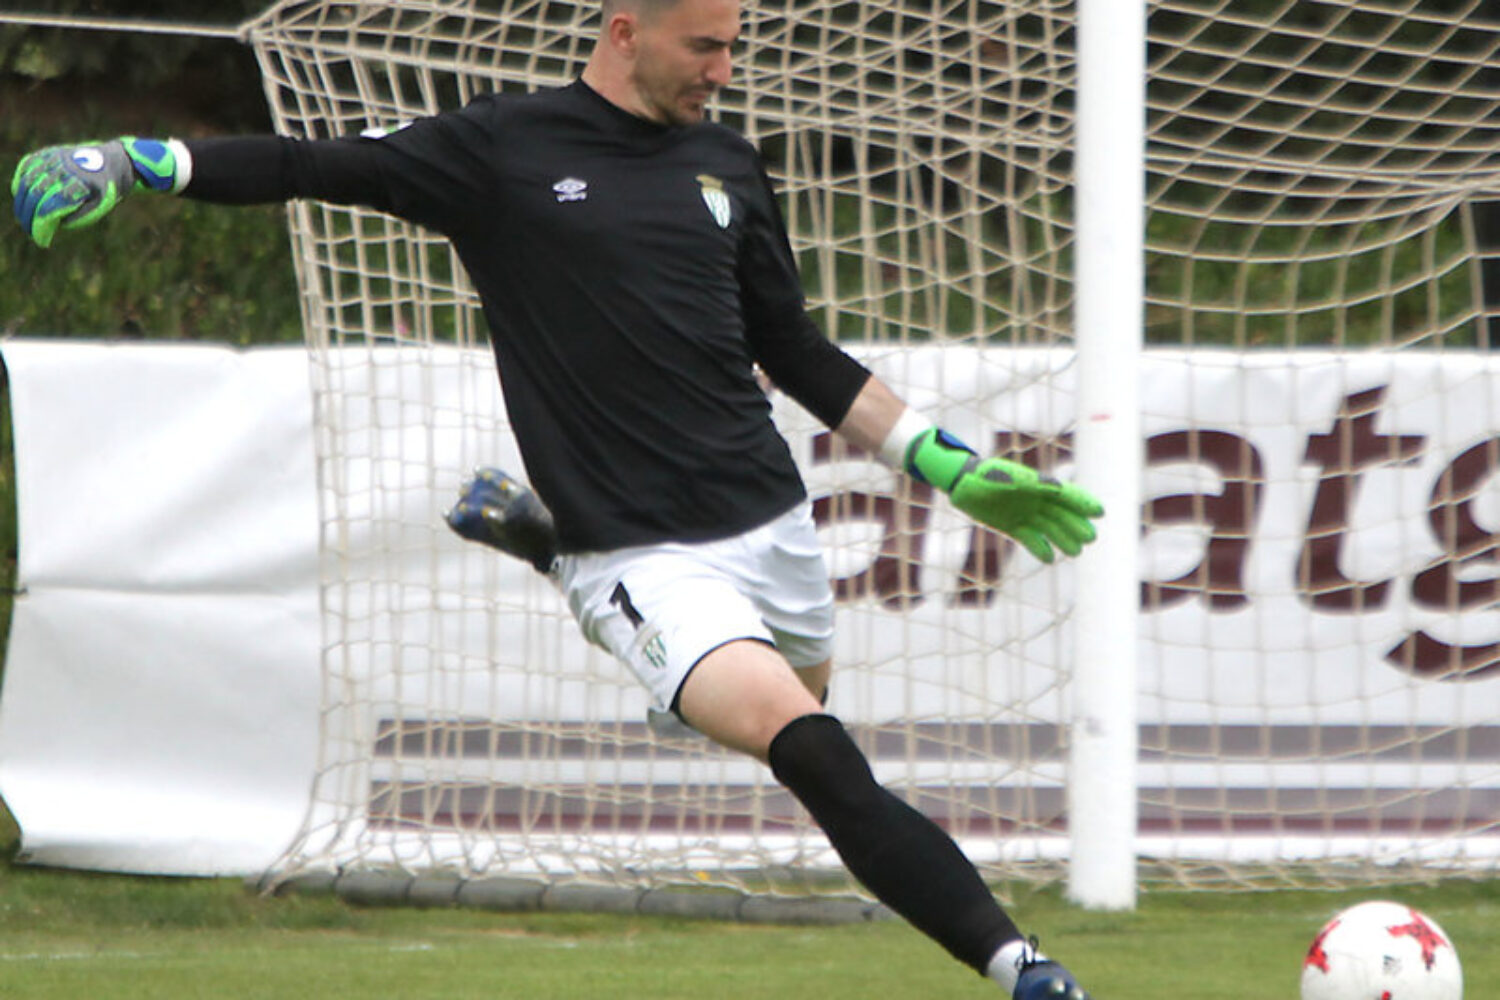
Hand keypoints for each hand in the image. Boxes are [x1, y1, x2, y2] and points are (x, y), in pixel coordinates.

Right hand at [12, 137, 178, 247]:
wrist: (115, 160)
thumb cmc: (107, 188)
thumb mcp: (102, 206)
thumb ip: (82, 216)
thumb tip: (56, 224)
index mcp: (79, 183)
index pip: (49, 207)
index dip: (40, 226)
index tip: (41, 240)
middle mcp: (63, 168)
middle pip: (35, 195)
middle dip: (28, 216)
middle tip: (30, 231)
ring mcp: (54, 158)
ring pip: (28, 180)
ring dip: (21, 201)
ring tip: (23, 218)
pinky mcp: (49, 152)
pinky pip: (27, 165)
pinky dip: (21, 181)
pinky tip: (20, 195)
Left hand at [949, 456, 1101, 562]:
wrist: (963, 483)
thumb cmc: (986, 475)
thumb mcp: (1008, 478)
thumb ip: (1031, 484)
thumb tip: (1056, 488)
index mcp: (1038, 485)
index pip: (1067, 495)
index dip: (1083, 502)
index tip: (1099, 512)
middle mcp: (1035, 500)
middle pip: (1062, 515)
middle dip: (1076, 526)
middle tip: (1090, 538)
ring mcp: (1025, 514)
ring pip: (1049, 529)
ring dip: (1063, 540)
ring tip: (1076, 552)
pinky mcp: (1012, 527)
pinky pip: (1030, 539)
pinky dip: (1039, 548)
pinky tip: (1050, 559)